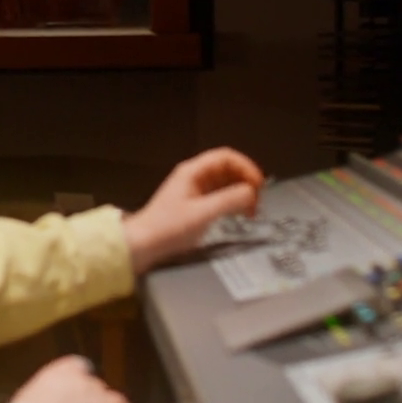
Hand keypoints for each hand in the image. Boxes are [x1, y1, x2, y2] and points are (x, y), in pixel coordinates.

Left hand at [123, 148, 265, 274]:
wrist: (142, 245)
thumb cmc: (169, 228)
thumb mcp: (202, 214)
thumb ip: (228, 200)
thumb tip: (252, 192)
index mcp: (193, 172)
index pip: (226, 157)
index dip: (246, 167)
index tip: (259, 186)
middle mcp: (194, 176)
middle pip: (227, 168)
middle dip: (245, 181)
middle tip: (258, 202)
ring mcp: (194, 190)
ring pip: (225, 183)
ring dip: (241, 193)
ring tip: (252, 211)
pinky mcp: (194, 205)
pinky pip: (219, 196)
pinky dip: (232, 202)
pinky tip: (239, 215)